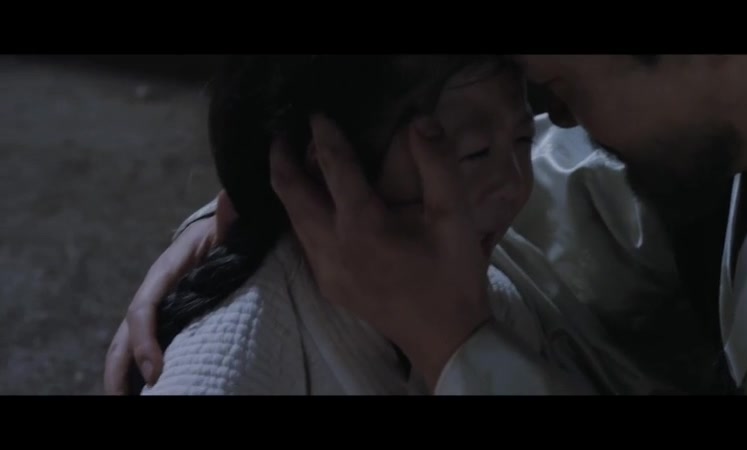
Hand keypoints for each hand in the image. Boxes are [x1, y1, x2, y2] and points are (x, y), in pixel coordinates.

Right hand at [103, 191, 237, 393]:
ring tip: (127, 402)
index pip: (143, 309)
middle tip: (123, 401)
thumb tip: (233, 200)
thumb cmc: (229, 230)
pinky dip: (138, 370)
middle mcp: (153, 292)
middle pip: (124, 335)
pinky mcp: (166, 318)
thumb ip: (231, 221)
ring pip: (127, 345)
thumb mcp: (231, 226)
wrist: (223, 229)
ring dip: (123, 375)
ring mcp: (157, 307)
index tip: (156, 372)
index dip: (145, 340)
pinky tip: (145, 392)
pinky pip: (146, 345)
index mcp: (165, 271)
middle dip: (120, 370)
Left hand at [271, 115, 491, 387]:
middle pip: (293, 196)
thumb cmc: (452, 276)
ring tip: (290, 165)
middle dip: (283, 162)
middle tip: (281, 137)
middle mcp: (334, 247)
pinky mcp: (329, 286)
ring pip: (293, 222)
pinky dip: (298, 218)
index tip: (316, 115)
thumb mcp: (455, 218)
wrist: (445, 337)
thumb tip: (420, 123)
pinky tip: (309, 209)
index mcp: (363, 226)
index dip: (324, 137)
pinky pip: (302, 244)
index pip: (335, 168)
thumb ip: (438, 166)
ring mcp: (327, 270)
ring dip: (288, 190)